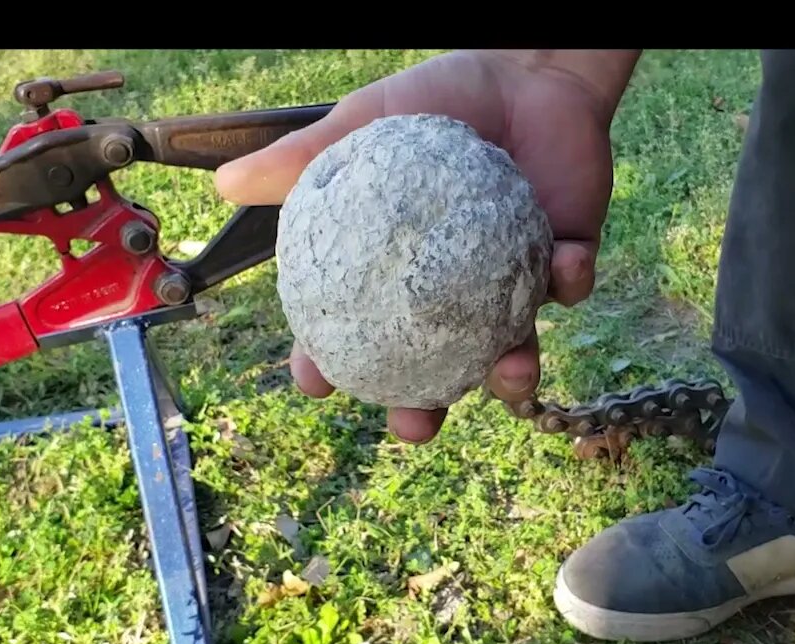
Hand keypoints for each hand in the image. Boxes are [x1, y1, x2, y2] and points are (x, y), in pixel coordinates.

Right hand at [215, 50, 637, 442]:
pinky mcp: (564, 259)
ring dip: (513, 372)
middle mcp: (454, 293)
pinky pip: (568, 282)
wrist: (520, 67)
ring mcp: (511, 284)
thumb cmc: (437, 101)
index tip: (315, 382)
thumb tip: (226, 184)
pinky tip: (562, 264)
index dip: (332, 366)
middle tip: (415, 424)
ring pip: (511, 349)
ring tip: (511, 372)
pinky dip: (567, 278)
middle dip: (425, 409)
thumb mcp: (365, 125)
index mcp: (401, 275)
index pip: (357, 335)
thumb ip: (303, 157)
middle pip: (434, 373)